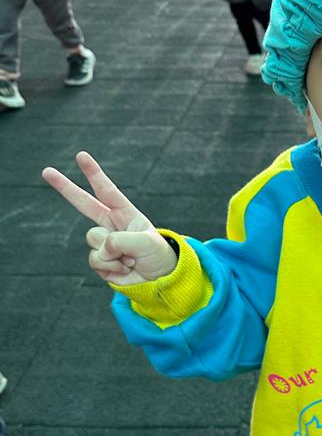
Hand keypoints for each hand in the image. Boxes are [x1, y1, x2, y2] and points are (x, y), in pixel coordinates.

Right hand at [42, 151, 178, 284]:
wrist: (160, 280)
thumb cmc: (158, 256)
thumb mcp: (146, 243)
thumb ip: (121, 240)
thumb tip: (101, 248)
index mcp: (125, 213)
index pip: (107, 191)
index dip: (94, 173)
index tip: (81, 155)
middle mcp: (111, 225)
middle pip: (83, 203)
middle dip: (64, 187)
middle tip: (46, 171)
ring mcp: (103, 242)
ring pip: (93, 239)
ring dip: (112, 253)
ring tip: (129, 259)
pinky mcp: (100, 261)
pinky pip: (95, 260)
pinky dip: (110, 267)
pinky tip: (124, 269)